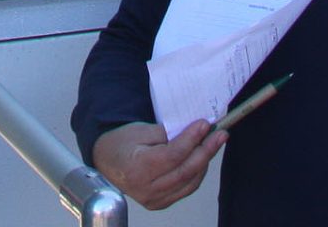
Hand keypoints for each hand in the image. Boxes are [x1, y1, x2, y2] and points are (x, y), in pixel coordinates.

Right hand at [93, 119, 225, 210]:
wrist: (107, 161)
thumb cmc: (122, 143)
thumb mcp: (140, 130)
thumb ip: (167, 134)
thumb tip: (194, 132)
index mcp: (138, 168)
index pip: (173, 155)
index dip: (191, 139)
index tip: (204, 124)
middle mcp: (146, 189)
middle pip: (184, 171)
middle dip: (206, 151)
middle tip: (220, 134)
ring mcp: (153, 199)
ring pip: (189, 182)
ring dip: (205, 161)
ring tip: (214, 142)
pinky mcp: (160, 203)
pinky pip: (186, 189)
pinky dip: (197, 173)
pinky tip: (203, 158)